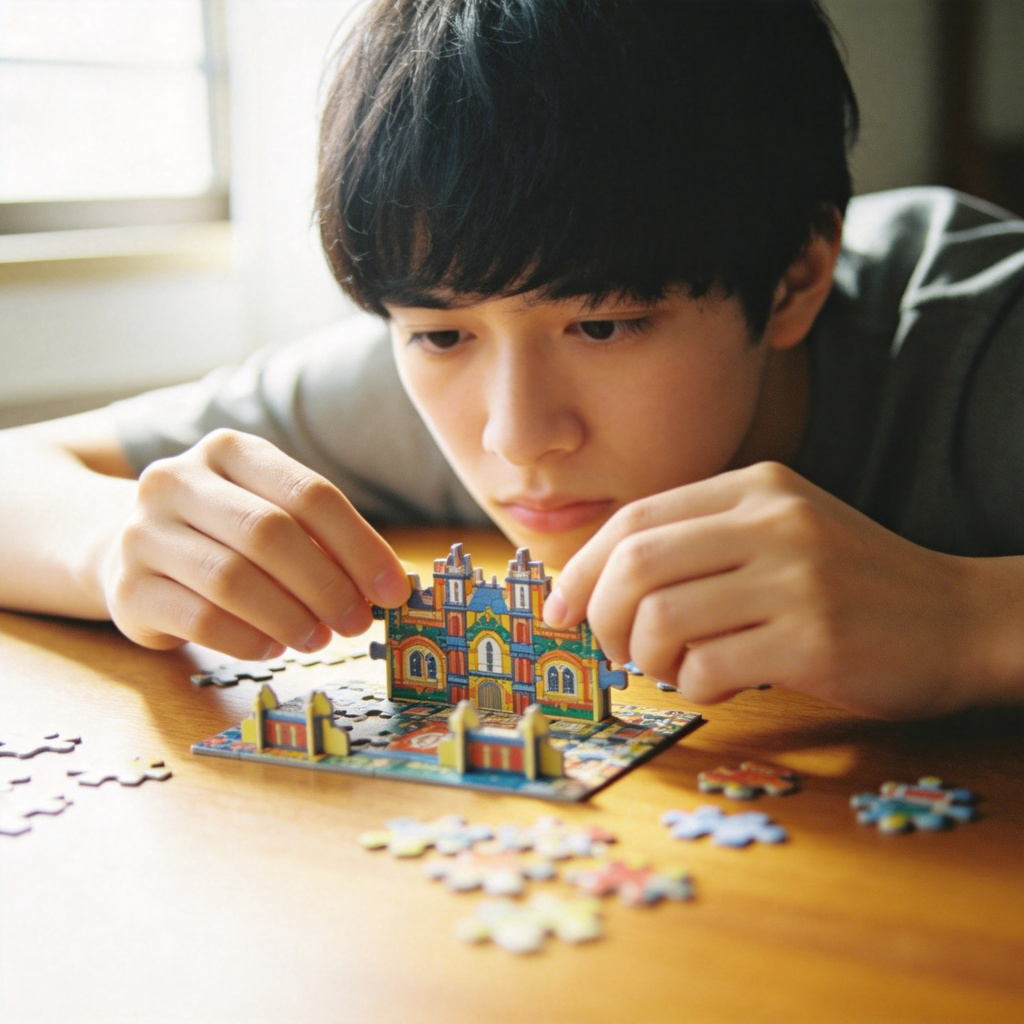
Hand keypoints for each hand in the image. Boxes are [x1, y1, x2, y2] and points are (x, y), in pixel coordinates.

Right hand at [104, 429, 410, 657]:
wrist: (125, 548)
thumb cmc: (224, 533)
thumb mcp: (273, 515)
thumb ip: (325, 542)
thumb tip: (390, 586)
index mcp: (229, 450)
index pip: (310, 494)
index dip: (360, 546)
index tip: (393, 591)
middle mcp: (178, 480)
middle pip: (270, 534)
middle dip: (326, 585)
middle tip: (357, 623)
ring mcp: (143, 533)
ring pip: (232, 579)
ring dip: (290, 617)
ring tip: (318, 638)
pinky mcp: (126, 589)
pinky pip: (200, 620)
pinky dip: (249, 640)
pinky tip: (273, 647)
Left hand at [543, 462, 980, 718]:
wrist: (961, 619)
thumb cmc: (852, 585)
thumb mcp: (779, 534)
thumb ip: (698, 544)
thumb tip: (595, 587)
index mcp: (756, 487)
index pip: (634, 520)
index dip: (582, 569)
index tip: (560, 609)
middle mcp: (773, 521)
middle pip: (635, 566)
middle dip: (602, 618)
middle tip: (614, 650)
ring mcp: (796, 578)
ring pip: (661, 618)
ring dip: (646, 658)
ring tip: (670, 668)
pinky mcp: (815, 639)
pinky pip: (708, 667)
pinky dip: (693, 685)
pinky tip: (718, 684)